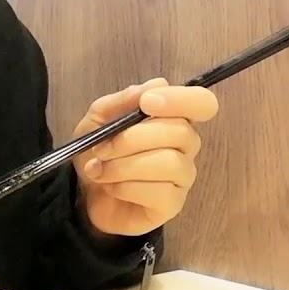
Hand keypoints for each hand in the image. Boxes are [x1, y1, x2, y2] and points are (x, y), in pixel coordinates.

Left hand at [72, 79, 218, 236]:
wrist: (86, 195)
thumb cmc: (98, 152)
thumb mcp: (98, 120)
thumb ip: (123, 101)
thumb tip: (157, 85)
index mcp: (173, 118)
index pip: (202, 103)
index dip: (180, 99)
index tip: (147, 103)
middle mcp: (186, 145)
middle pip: (180, 132)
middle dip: (132, 138)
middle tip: (101, 148)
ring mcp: (183, 176)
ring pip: (169, 162)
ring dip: (125, 165)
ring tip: (99, 170)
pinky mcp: (173, 204)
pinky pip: (159, 191)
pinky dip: (126, 187)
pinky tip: (111, 188)